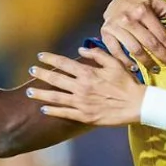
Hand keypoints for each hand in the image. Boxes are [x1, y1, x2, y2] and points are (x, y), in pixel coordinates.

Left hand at [26, 49, 145, 125]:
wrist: (136, 104)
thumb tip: (81, 49)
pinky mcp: (85, 116)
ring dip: (41, 94)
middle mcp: (82, 87)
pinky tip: (43, 109)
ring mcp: (82, 103)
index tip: (40, 56)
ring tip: (29, 92)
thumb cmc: (127, 83)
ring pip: (56, 98)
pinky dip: (53, 111)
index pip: (64, 63)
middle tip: (30, 70)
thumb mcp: (114, 63)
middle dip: (41, 74)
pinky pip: (65, 113)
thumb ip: (97, 54)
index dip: (50, 59)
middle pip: (56, 79)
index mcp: (88, 73)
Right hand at [100, 0, 165, 72]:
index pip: (161, 33)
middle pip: (149, 43)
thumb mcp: (159, 4)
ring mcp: (116, 26)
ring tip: (156, 69)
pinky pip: (116, 52)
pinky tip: (135, 68)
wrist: (117, 2)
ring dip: (147, 62)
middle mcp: (128, 18)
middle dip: (163, 57)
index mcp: (143, 10)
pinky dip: (126, 62)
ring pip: (134, 50)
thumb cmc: (141, 6)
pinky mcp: (106, 33)